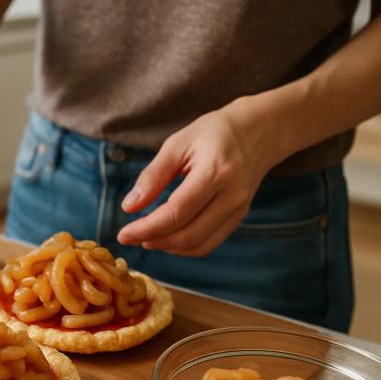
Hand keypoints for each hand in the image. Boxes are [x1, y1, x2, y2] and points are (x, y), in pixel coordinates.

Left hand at [117, 105, 274, 256]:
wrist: (257, 132)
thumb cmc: (212, 133)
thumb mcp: (177, 144)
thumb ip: (152, 176)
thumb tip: (128, 207)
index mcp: (215, 172)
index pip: (176, 212)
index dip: (147, 228)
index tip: (123, 234)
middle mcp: (231, 195)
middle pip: (188, 233)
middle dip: (154, 240)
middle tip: (129, 237)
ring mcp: (238, 209)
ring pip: (199, 244)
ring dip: (168, 247)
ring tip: (145, 238)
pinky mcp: (238, 217)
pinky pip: (209, 243)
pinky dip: (184, 247)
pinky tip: (166, 238)